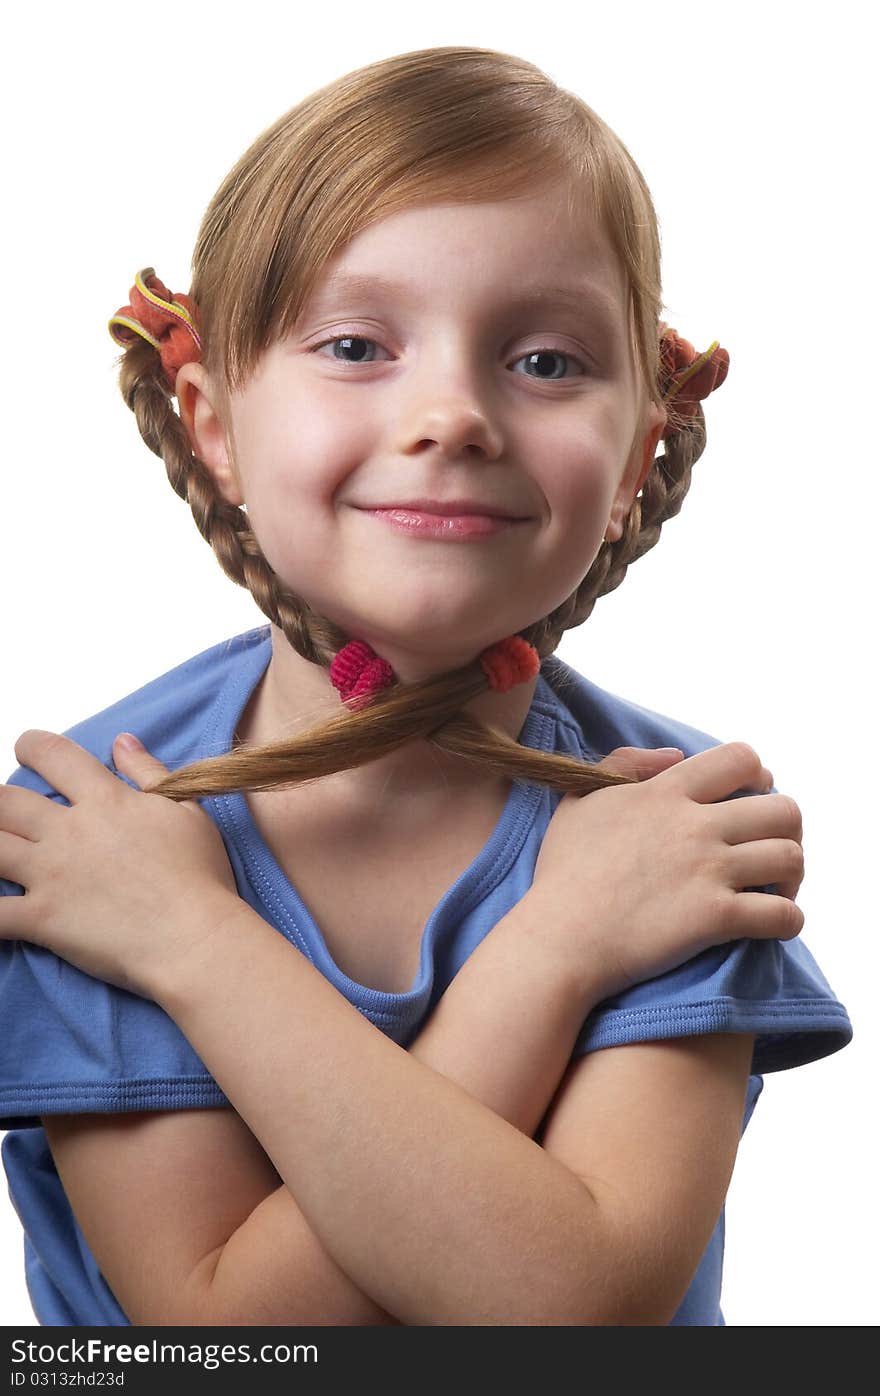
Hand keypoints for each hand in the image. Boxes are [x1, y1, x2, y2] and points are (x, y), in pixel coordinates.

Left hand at [0, 730, 240, 998]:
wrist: (196, 938)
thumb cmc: (200, 876)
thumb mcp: (187, 811)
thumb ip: (149, 772)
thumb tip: (122, 740)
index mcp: (105, 800)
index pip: (53, 755)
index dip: (31, 746)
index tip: (26, 750)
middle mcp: (70, 831)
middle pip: (5, 801)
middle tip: (2, 810)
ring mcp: (51, 875)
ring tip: (1, 852)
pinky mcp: (43, 919)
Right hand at [529, 741, 802, 1000]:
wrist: (558, 937)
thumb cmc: (562, 872)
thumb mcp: (580, 799)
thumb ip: (623, 763)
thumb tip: (674, 755)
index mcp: (665, 792)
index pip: (740, 758)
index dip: (759, 775)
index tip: (753, 796)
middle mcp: (694, 825)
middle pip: (782, 809)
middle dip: (785, 829)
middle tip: (766, 850)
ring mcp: (708, 870)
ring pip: (790, 858)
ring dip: (791, 874)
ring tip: (774, 888)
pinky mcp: (715, 918)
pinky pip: (784, 914)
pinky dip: (788, 918)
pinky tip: (771, 923)